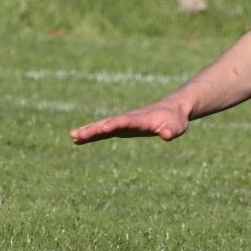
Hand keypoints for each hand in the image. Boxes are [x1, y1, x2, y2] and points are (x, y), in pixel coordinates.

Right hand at [69, 100, 190, 143]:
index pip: (125, 121)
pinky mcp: (121, 128)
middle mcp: (128, 119)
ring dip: (88, 131)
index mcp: (140, 119)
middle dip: (94, 129)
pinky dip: (92, 135)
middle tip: (77, 134)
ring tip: (73, 136)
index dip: (114, 124)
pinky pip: (104, 131)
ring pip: (102, 127)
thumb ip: (172, 130)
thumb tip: (168, 136)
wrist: (172, 110)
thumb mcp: (177, 126)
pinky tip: (79, 140)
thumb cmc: (175, 120)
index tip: (102, 128)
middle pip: (108, 123)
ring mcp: (123, 123)